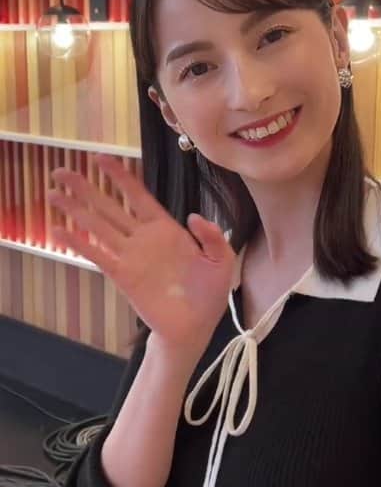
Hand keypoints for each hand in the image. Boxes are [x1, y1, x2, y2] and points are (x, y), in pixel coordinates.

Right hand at [47, 154, 236, 357]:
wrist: (194, 329)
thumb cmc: (208, 296)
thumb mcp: (221, 261)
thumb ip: (212, 236)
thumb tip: (193, 216)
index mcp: (165, 229)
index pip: (138, 195)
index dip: (120, 176)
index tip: (100, 158)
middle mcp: (143, 238)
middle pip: (109, 206)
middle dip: (85, 187)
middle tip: (61, 170)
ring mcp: (130, 256)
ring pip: (98, 226)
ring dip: (75, 209)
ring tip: (53, 193)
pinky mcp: (122, 276)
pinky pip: (97, 255)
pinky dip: (78, 243)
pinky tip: (58, 231)